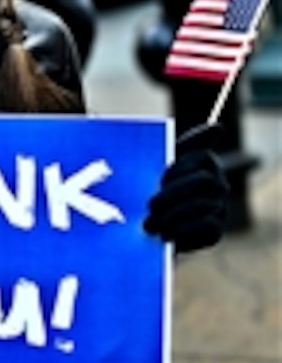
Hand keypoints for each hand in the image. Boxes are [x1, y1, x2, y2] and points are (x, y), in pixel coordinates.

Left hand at [144, 123, 228, 252]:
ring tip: (149, 225)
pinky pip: (207, 227)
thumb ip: (165, 143)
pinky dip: (183, 230)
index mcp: (203, 161)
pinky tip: (164, 235)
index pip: (201, 156)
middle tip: (150, 205)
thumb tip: (214, 127)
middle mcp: (216, 182)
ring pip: (203, 205)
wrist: (144, 226)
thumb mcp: (151, 164)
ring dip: (172, 215)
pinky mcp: (216, 230)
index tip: (162, 177)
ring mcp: (219, 206)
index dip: (181, 166)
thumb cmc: (148, 186)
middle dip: (174, 194)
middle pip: (205, 181)